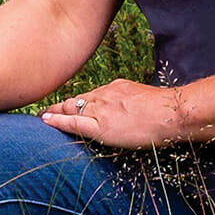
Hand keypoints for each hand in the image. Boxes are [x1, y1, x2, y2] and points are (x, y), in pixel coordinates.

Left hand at [40, 79, 185, 147]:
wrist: (172, 113)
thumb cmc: (168, 110)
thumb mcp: (147, 98)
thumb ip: (133, 102)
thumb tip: (132, 111)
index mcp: (118, 88)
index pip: (93, 95)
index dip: (79, 100)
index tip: (70, 103)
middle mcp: (106, 95)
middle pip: (79, 99)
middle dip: (63, 104)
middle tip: (47, 109)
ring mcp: (102, 109)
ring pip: (72, 108)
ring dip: (56, 111)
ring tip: (42, 116)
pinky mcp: (100, 126)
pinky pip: (74, 122)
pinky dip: (58, 120)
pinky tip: (45, 120)